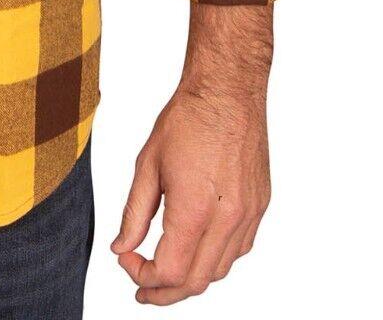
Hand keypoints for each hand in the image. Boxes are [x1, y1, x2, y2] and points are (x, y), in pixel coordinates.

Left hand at [111, 3, 273, 303]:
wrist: (227, 91)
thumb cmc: (188, 119)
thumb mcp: (147, 166)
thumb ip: (134, 214)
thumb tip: (122, 247)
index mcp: (195, 211)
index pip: (170, 273)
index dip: (143, 278)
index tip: (128, 264)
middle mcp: (228, 220)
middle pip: (196, 281)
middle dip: (165, 291)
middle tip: (142, 286)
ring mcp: (249, 216)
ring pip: (219, 270)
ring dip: (191, 278)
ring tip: (166, 270)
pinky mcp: (259, 208)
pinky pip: (237, 250)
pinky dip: (213, 258)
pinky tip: (195, 247)